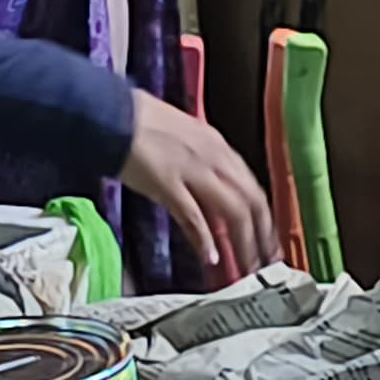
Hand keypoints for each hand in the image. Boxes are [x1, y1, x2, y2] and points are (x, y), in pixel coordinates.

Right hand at [119, 88, 272, 283]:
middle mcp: (212, 157)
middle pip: (252, 200)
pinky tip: (210, 257)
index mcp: (216, 145)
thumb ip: (201, 162)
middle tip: (267, 259)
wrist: (111, 113)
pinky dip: (205, 239)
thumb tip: (210, 187)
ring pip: (233, 210)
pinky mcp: (168, 184)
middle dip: (263, 234)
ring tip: (247, 266)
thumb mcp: (183, 137)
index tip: (268, 237)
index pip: (251, 186)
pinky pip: (194, 216)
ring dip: (243, 242)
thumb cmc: (140, 122)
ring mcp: (192, 170)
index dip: (264, 216)